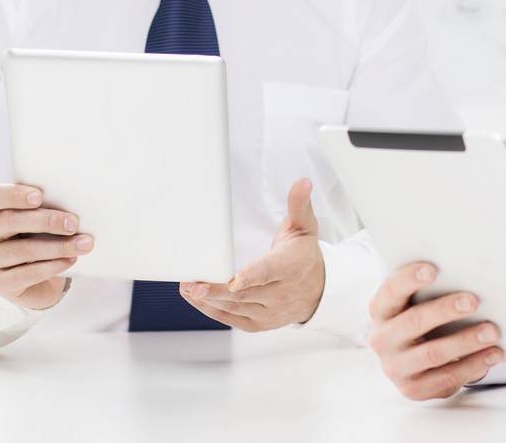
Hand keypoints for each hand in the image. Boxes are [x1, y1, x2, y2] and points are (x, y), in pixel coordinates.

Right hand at [0, 183, 91, 310]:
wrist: (37, 280)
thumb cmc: (39, 238)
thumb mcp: (39, 219)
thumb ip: (45, 207)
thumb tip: (74, 202)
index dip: (13, 194)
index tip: (40, 196)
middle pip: (8, 221)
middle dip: (45, 221)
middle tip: (73, 223)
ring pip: (21, 250)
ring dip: (57, 247)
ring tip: (83, 244)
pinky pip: (26, 274)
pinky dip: (52, 266)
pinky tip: (69, 260)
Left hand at [179, 177, 326, 330]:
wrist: (318, 290)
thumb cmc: (303, 254)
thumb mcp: (305, 226)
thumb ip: (299, 204)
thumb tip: (302, 182)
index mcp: (292, 266)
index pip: (269, 272)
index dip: (251, 277)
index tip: (234, 280)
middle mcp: (282, 293)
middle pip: (245, 293)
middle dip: (216, 289)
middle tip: (192, 283)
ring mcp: (271, 312)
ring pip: (235, 307)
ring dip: (209, 299)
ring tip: (187, 287)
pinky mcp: (260, 324)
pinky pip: (233, 319)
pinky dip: (212, 310)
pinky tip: (197, 299)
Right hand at [368, 262, 503, 399]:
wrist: (410, 359)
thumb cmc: (419, 318)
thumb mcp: (414, 303)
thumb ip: (429, 290)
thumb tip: (469, 277)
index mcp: (381, 310)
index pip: (391, 291)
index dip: (409, 279)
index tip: (433, 269)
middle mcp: (382, 339)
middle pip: (413, 322)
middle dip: (445, 310)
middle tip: (473, 301)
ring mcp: (396, 367)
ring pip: (433, 353)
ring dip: (466, 341)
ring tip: (492, 331)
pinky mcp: (413, 388)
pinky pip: (446, 378)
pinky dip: (473, 365)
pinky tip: (493, 354)